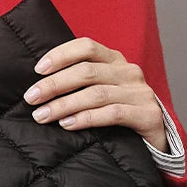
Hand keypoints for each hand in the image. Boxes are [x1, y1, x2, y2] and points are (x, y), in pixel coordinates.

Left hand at [24, 38, 167, 152]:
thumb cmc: (118, 113)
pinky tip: (68, 124)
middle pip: (87, 71)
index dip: (61, 55)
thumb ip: (78, 84)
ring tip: (42, 115)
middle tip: (31, 98)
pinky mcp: (148, 115)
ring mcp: (140, 93)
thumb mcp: (100, 90)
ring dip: (64, 105)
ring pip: (96, 94)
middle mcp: (129, 72)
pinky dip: (87, 118)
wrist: (155, 139)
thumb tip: (37, 87)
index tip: (38, 70)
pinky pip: (113, 114)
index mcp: (115, 60)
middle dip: (54, 84)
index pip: (87, 47)